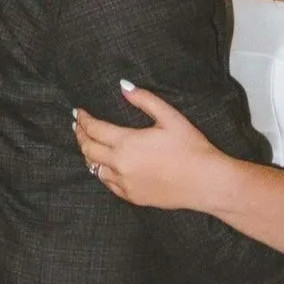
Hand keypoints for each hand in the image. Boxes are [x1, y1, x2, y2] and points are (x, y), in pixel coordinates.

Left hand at [72, 82, 222, 210]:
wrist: (205, 182)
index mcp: (127, 143)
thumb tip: (123, 86)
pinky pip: (109, 184)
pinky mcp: (132, 197)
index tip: (78, 112)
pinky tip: (105, 167)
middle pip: (88, 149)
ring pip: (95, 169)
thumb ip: (144, 100)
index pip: (94, 129)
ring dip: (88, 155)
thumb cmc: (191, 148)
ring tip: (88, 145)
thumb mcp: (170, 117)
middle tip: (77, 126)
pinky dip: (102, 172)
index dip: (83, 119)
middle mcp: (120, 165)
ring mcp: (125, 183)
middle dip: (80, 135)